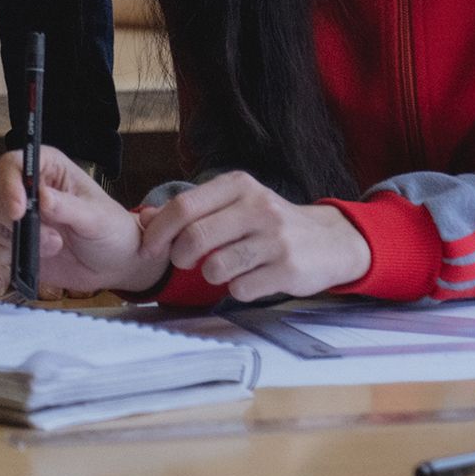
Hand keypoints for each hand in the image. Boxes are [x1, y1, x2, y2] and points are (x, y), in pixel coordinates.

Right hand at [0, 146, 164, 296]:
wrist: (115, 266)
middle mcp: (24, 191)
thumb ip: (69, 207)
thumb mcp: (97, 218)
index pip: (12, 164)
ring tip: (49, 252)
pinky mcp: (10, 248)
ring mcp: (15, 220)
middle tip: (52, 241)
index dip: (9, 185)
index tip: (19, 211)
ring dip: (10, 245)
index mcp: (46, 169)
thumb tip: (42, 197)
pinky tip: (11, 271)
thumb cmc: (112, 231)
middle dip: (15, 225)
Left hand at [134, 171, 373, 301]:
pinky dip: (236, 289)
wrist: (330, 241)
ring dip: (209, 275)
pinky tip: (250, 278)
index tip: (148, 248)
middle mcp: (258, 207)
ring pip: (215, 267)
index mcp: (240, 186)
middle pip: (195, 237)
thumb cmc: (270, 223)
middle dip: (179, 256)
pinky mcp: (288, 269)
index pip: (184, 207)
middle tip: (182, 262)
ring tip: (221, 269)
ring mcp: (276, 239)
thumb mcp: (235, 204)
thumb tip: (144, 218)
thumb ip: (192, 210)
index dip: (158, 231)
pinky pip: (241, 289)